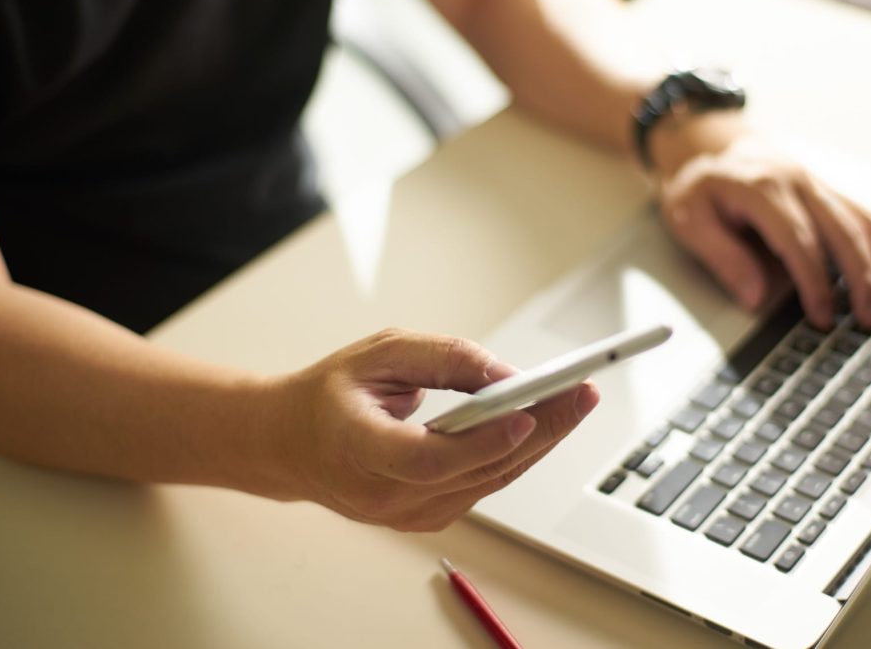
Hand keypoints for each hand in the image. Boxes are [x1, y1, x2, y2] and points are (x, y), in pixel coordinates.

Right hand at [264, 328, 598, 530]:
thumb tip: (505, 375)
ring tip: (576, 402)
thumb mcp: (379, 353)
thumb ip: (443, 359)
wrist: (289, 444)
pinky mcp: (424, 517)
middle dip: (538, 431)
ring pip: (488, 482)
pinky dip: (514, 455)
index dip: (481, 442)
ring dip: (538, 443)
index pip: (428, 459)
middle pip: (474, 472)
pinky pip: (482, 487)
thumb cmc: (330, 394)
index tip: (526, 414)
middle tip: (581, 394)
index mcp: (357, 449)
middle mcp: (382, 493)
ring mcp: (403, 515)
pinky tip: (544, 426)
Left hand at [649, 115, 870, 329]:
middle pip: (842, 231)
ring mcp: (818, 185)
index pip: (798, 240)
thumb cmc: (698, 186)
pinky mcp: (828, 191)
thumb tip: (756, 298)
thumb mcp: (690, 219)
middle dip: (861, 278)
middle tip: (870, 319)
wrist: (708, 143)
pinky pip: (869, 211)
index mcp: (762, 188)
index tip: (823, 317)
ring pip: (865, 221)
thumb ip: (723, 257)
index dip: (813, 281)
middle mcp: (798, 182)